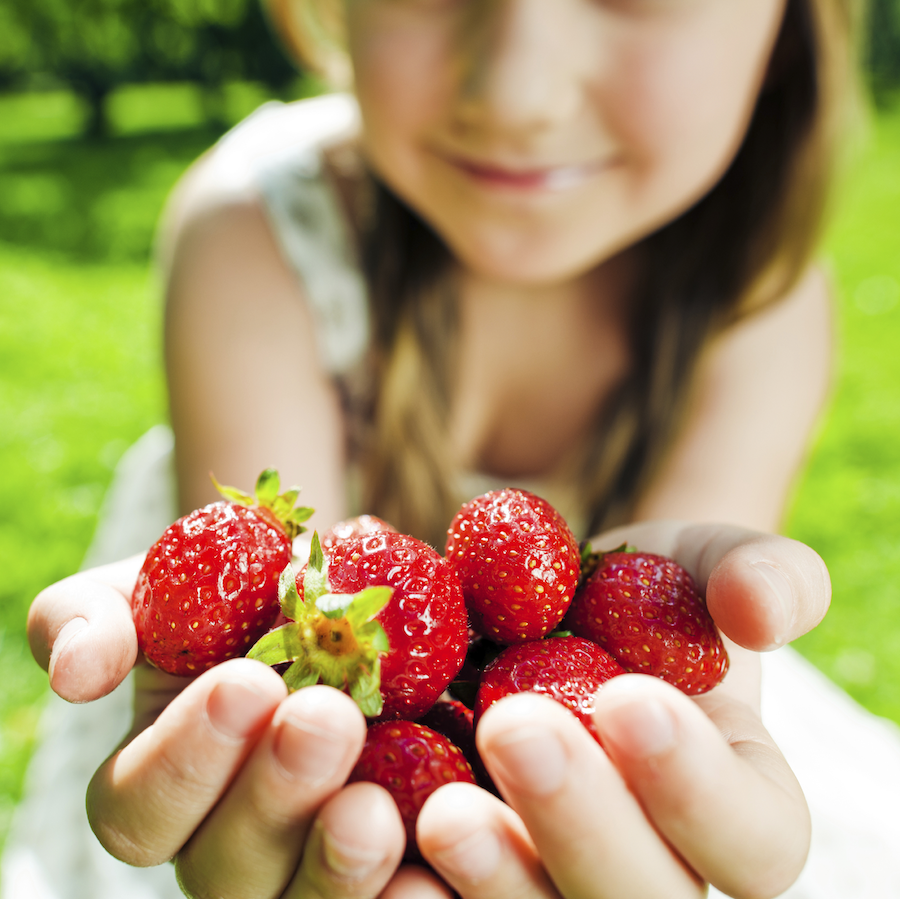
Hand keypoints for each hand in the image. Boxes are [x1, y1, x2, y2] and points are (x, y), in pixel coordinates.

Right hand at [27, 557, 430, 898]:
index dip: (183, 757)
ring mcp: (309, 864)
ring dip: (338, 865)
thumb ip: (99, 613)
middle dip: (272, 796)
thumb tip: (75, 672)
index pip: (138, 807)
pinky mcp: (389, 862)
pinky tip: (436, 858)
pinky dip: (410, 890)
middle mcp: (230, 841)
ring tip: (378, 808)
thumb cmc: (247, 585)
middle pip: (224, 870)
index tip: (247, 681)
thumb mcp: (171, 577)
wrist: (352, 588)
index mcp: (164, 781)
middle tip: (324, 719)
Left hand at [414, 522, 829, 898]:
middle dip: (580, 825)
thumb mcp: (703, 562)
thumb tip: (758, 610)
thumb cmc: (637, 592)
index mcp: (736, 811)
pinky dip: (406, 888)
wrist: (542, 612)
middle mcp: (651, 872)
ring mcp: (555, 882)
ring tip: (439, 809)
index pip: (750, 837)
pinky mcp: (475, 873)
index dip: (696, 785)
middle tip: (515, 726)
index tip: (629, 698)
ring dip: (492, 882)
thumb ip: (764, 575)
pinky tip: (367, 832)